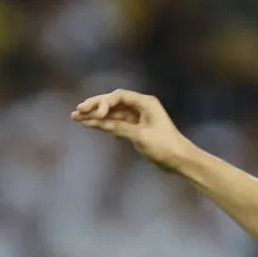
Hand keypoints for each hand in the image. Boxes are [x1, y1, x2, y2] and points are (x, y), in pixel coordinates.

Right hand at [71, 89, 194, 170]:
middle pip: (113, 102)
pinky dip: (104, 124)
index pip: (118, 96)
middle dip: (95, 106)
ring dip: (96, 116)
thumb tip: (101, 120)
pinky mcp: (136, 128)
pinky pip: (117, 122)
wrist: (180, 160)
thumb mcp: (140, 136)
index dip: (104, 103)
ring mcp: (138, 117)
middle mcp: (141, 106)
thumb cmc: (164, 146)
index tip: (96, 114)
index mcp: (145, 103)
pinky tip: (91, 125)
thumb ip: (119, 126)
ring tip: (77, 118)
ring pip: (113, 113)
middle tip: (77, 111)